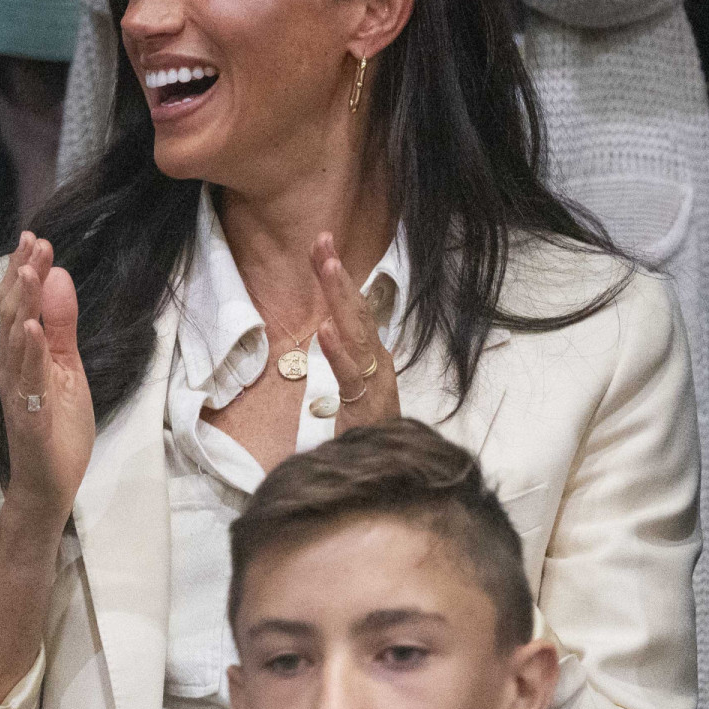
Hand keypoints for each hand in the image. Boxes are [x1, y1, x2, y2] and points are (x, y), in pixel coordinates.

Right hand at [0, 233, 93, 526]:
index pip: (19, 304)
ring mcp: (18, 390)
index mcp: (22, 353)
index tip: (35, 238)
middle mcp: (12, 366)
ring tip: (28, 272)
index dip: (24, 270)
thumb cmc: (57, 426)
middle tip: (33, 241)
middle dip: (22, 276)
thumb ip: (62, 325)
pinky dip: (28, 353)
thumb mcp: (67, 367)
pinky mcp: (28, 415)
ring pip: (16, 341)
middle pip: (12, 314)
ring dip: (21, 305)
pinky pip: (27, 380)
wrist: (50, 483)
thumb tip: (57, 277)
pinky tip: (30, 329)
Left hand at [311, 233, 398, 428]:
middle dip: (337, 273)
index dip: (336, 275)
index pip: (352, 306)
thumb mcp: (352, 382)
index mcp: (370, 352)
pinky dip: (338, 351)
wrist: (387, 469)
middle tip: (322, 240)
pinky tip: (325, 329)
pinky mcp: (364, 404)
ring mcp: (373, 380)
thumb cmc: (367, 425)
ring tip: (327, 267)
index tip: (320, 244)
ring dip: (340, 298)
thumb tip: (331, 323)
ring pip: (355, 333)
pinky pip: (350, 374)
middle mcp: (376, 359)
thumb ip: (344, 354)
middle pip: (355, 310)